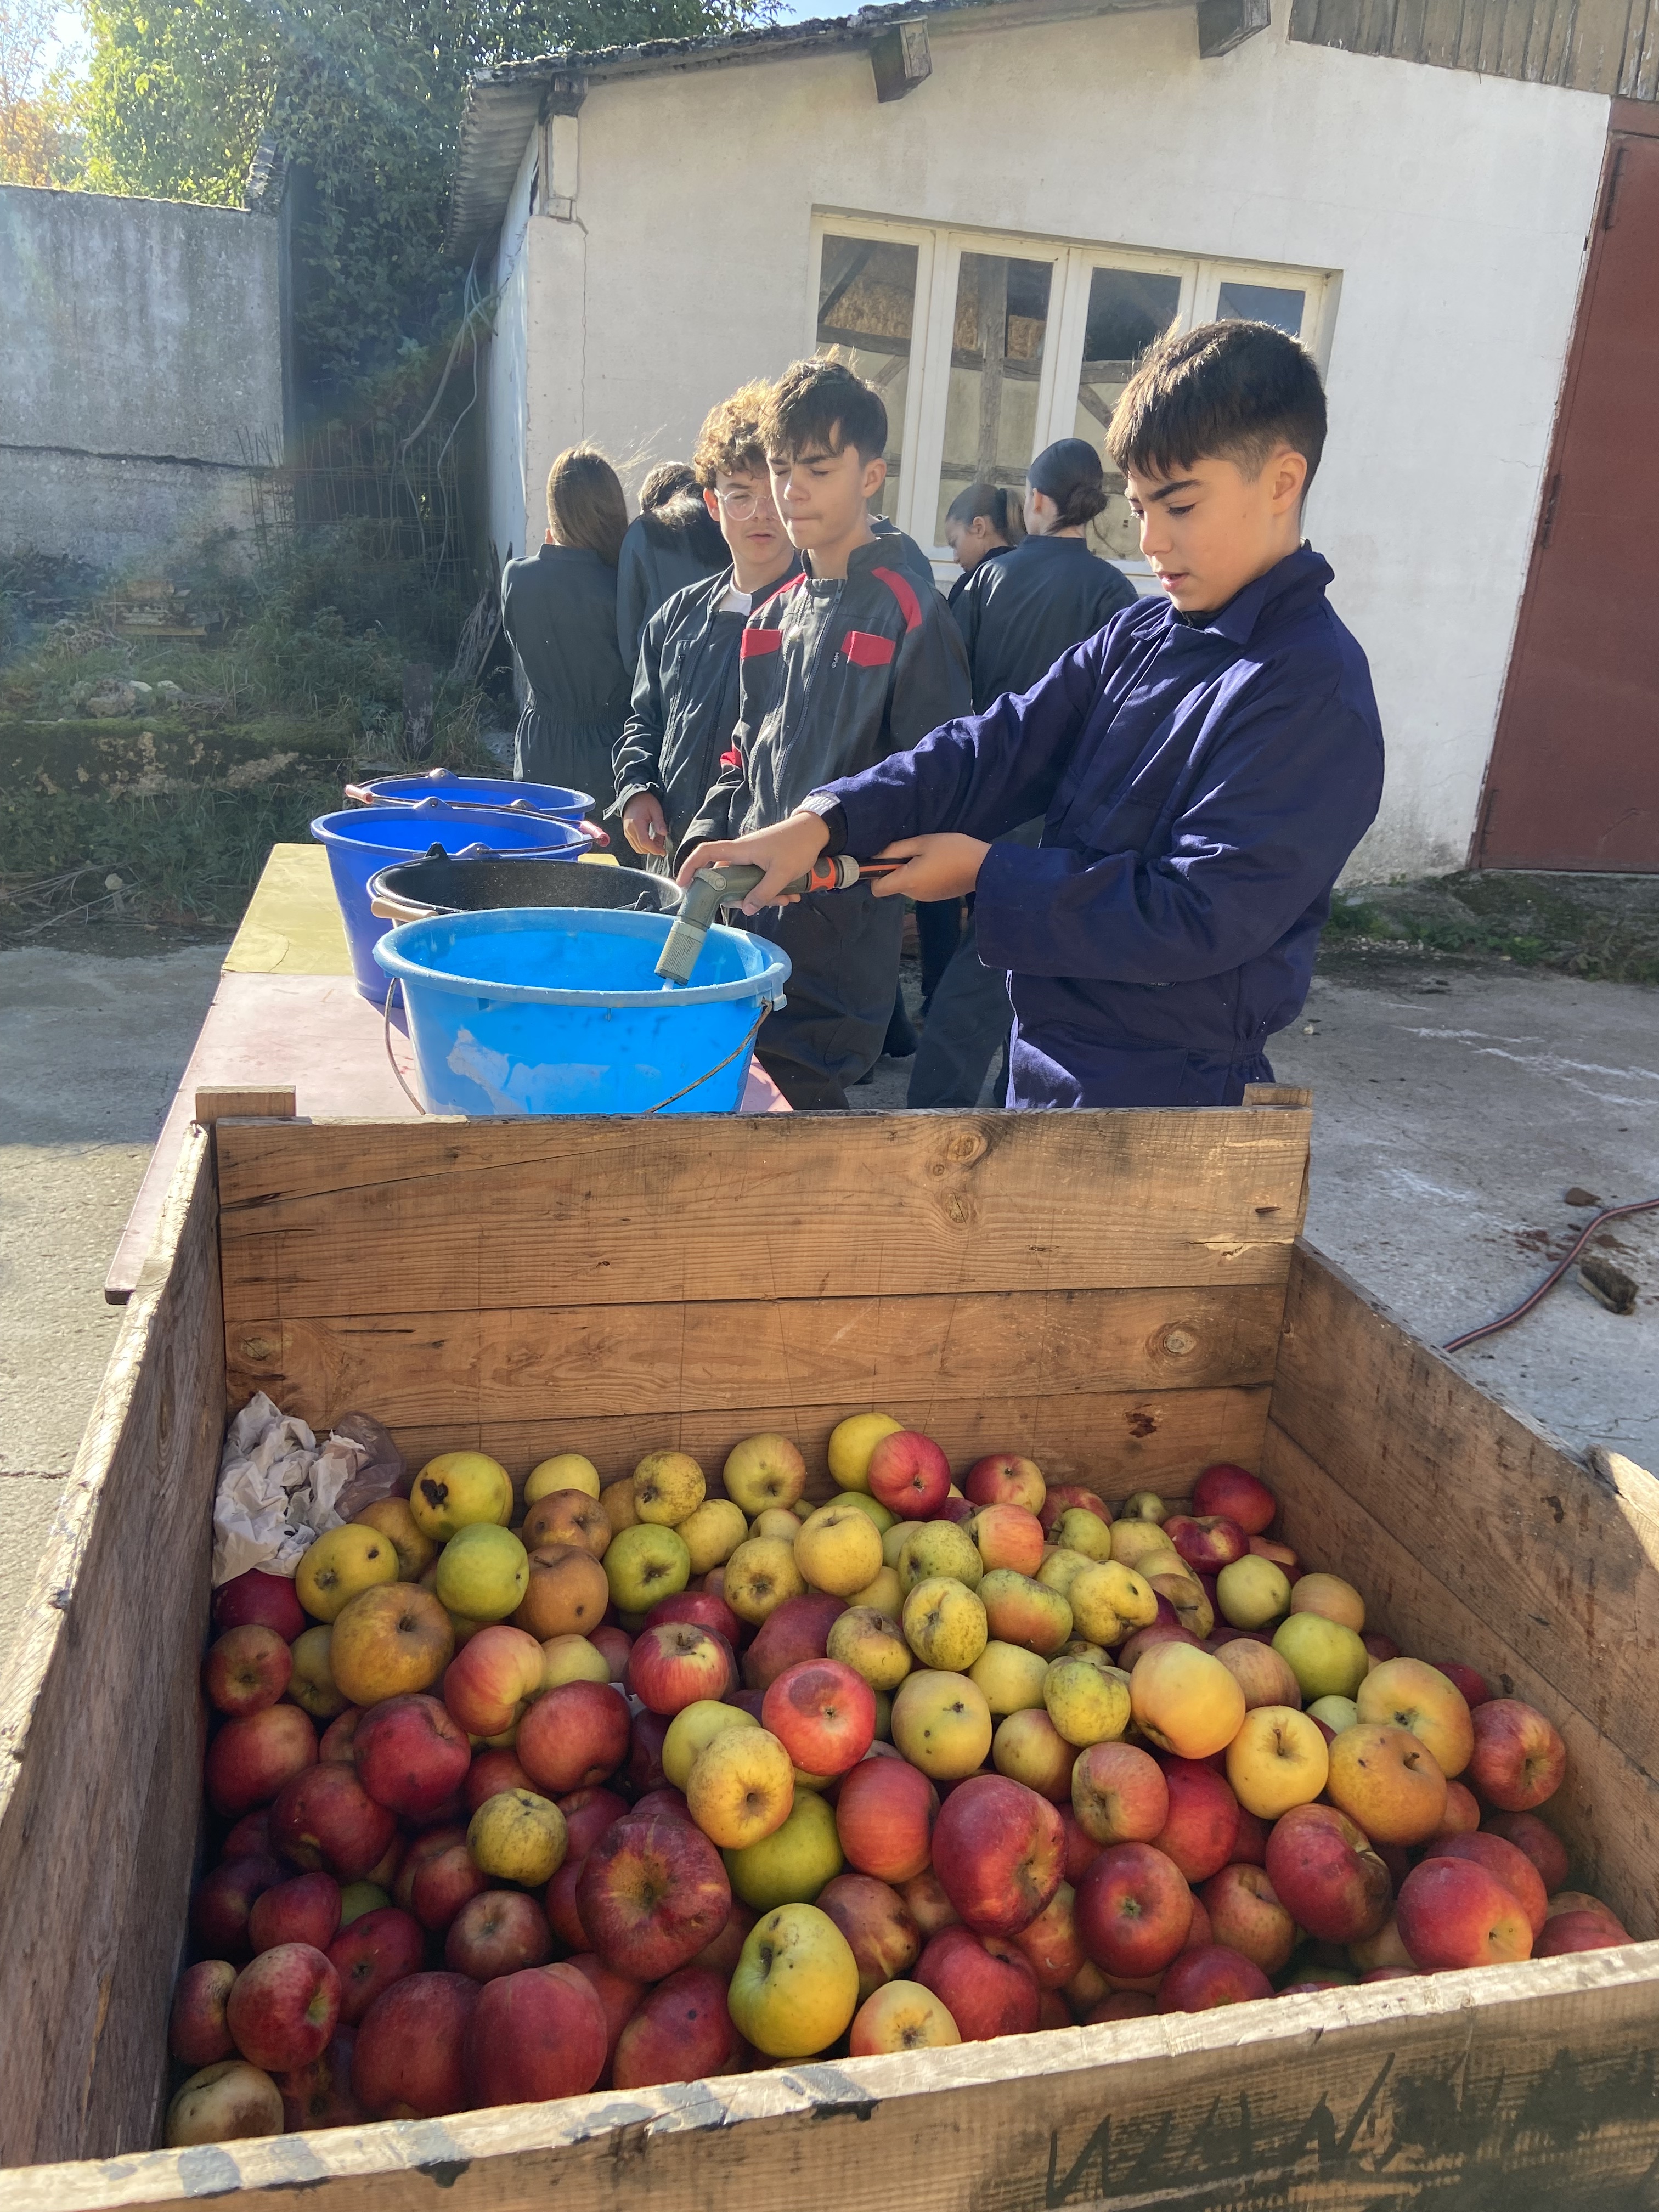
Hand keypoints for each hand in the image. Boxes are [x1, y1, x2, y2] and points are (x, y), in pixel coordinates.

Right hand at [621, 793, 667, 855]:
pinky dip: (643, 846)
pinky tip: (650, 839)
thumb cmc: (644, 801)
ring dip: (648, 848)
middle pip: (641, 848)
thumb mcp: (655, 809)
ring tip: (657, 840)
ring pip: (638, 849)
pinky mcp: (627, 833)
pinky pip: (635, 845)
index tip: (662, 851)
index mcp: (637, 823)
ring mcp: (627, 832)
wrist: (632, 797)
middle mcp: (629, 830)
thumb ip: (659, 822)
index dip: (654, 849)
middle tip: (662, 842)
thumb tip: (664, 834)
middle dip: (653, 849)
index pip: (645, 842)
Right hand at [675, 811, 831, 912]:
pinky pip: (758, 881)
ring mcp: (752, 859)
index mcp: (739, 850)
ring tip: (787, 899)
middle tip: (761, 906)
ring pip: (745, 884)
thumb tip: (747, 909)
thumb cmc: (797, 846)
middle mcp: (741, 854)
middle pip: (726, 879)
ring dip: (763, 896)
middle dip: (742, 898)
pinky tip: (791, 894)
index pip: (705, 854)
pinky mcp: (763, 862)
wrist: (816, 830)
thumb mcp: (781, 873)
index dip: (690, 867)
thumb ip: (764, 892)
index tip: (683, 885)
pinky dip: (771, 891)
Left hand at [869, 833, 989, 901]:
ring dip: (910, 872)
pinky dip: (922, 877)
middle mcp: (913, 894)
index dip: (875, 875)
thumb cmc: (953, 850)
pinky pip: (919, 887)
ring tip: (928, 856)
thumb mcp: (923, 842)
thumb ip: (897, 849)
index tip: (883, 861)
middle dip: (896, 869)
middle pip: (892, 885)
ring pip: (906, 885)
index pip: (877, 889)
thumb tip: (878, 856)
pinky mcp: (935, 897)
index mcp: (908, 881)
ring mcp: (925, 898)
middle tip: (913, 851)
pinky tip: (937, 865)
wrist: (984, 867)